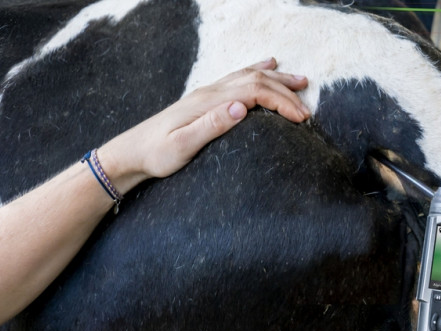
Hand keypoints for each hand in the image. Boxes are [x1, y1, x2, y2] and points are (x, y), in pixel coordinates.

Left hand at [97, 57, 309, 191]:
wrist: (132, 152)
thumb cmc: (157, 155)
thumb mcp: (182, 147)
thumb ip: (211, 126)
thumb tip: (240, 108)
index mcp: (209, 103)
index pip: (254, 93)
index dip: (281, 103)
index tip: (302, 118)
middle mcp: (210, 92)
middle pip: (257, 81)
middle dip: (286, 93)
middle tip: (308, 112)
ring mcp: (208, 93)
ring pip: (250, 76)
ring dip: (278, 78)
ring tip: (302, 82)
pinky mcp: (206, 99)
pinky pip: (238, 77)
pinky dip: (258, 70)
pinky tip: (269, 66)